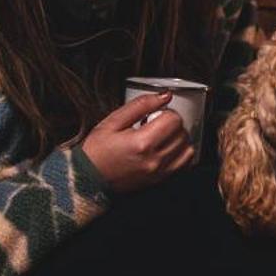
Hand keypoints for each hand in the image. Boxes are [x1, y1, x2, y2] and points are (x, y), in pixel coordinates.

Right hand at [80, 90, 195, 192]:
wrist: (88, 178)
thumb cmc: (97, 152)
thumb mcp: (113, 121)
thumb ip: (140, 105)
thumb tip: (164, 95)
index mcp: (142, 143)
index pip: (173, 120)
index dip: (165, 112)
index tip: (153, 115)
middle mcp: (154, 160)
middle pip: (182, 133)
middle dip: (171, 124)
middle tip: (153, 125)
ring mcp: (159, 172)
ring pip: (187, 148)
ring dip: (178, 138)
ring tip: (160, 137)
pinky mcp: (160, 180)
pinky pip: (184, 164)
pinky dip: (181, 153)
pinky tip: (166, 148)